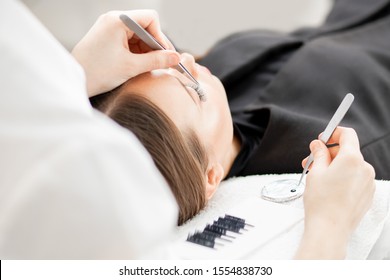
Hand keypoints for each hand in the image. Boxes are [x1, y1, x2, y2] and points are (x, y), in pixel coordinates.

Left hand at [71, 10, 180, 96]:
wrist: (75, 81)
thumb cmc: (97, 72)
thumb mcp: (132, 67)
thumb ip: (157, 61)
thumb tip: (176, 58)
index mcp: (118, 20)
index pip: (150, 19)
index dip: (161, 37)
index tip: (165, 55)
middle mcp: (113, 19)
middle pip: (145, 27)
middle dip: (154, 46)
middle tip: (161, 64)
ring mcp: (109, 28)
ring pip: (138, 35)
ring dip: (146, 51)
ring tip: (146, 68)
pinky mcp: (107, 37)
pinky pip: (128, 41)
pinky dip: (136, 53)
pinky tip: (137, 66)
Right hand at [296, 127, 375, 258]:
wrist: (329, 229)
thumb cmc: (321, 201)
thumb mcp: (315, 172)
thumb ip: (319, 154)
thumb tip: (319, 145)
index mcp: (352, 159)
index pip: (348, 134)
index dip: (334, 133)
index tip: (323, 139)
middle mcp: (365, 168)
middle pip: (348, 151)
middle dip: (330, 153)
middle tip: (312, 161)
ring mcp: (368, 182)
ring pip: (351, 166)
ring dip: (335, 166)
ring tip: (318, 177)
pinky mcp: (368, 194)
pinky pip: (356, 179)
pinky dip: (343, 178)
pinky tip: (329, 188)